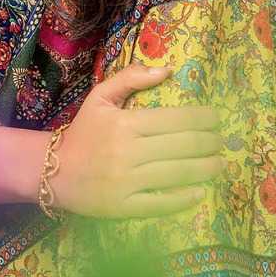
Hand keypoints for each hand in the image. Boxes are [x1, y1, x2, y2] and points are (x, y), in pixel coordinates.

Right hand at [50, 64, 223, 218]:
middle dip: (210, 143)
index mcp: (126, 123)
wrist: (53, 171)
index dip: (203, 118)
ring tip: (219, 164)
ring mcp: (127, 182)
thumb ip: (130, 78)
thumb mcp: (100, 97)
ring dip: (206, 169)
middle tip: (222, 141)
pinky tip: (200, 192)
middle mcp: (129, 152)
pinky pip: (161, 203)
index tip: (217, 118)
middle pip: (183, 146)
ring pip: (178, 174)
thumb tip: (168, 69)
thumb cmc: (83, 132)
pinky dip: (184, 199)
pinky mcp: (124, 207)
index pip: (176, 119)